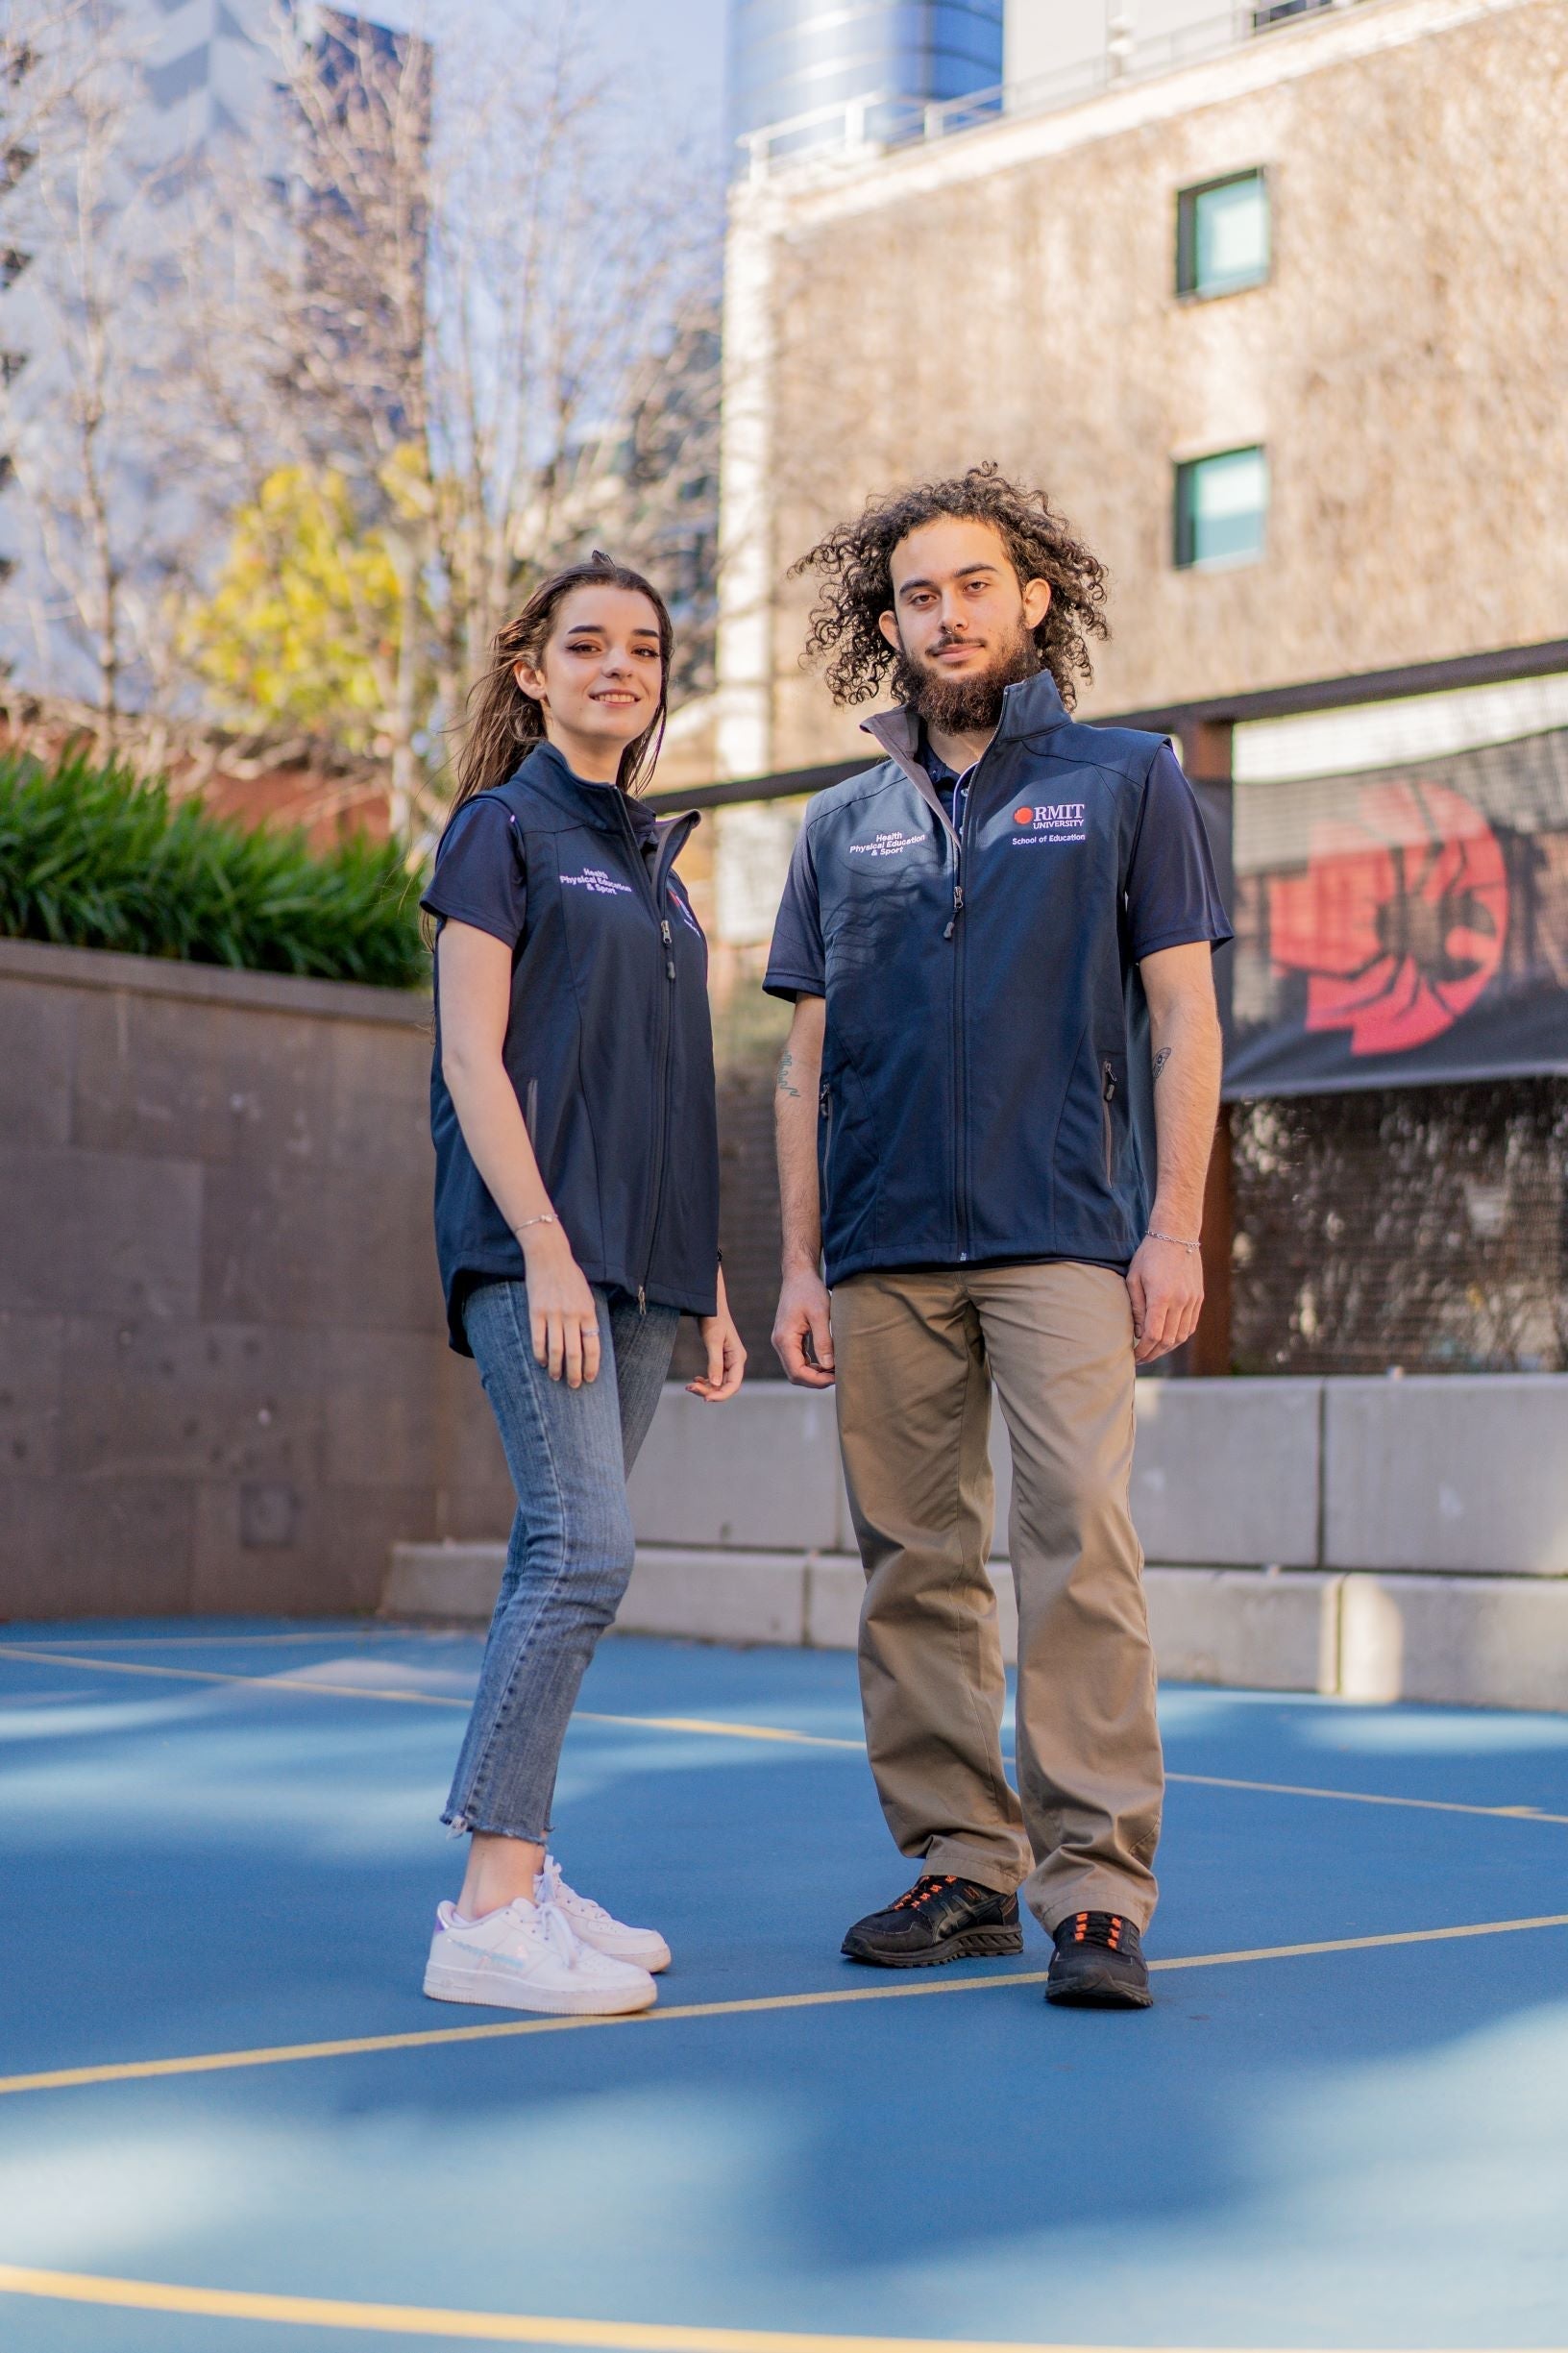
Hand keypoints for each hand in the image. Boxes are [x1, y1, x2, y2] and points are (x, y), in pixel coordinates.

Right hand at [520, 1224, 600, 1385]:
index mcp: (588, 1311)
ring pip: (556, 1350)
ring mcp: (553, 1314)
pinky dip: (540, 1355)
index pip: (593, 1346)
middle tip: (574, 1385)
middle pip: (575, 1353)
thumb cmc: (570, 1276)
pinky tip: (542, 1362)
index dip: (592, 1366)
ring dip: (557, 1368)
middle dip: (575, 1373)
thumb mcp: (587, 1295)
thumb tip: (588, 1343)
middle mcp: (572, 1315)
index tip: (590, 1378)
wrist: (549, 1256)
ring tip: (557, 1377)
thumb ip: (588, 1317)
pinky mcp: (536, 1312)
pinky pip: (538, 1339)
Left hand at [688, 1277, 746, 1403]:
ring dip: (706, 1388)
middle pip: (726, 1386)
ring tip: (689, 1387)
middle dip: (710, 1391)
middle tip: (690, 1389)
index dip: (721, 1395)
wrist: (708, 1303)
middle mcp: (736, 1361)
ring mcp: (728, 1360)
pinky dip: (706, 1381)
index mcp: (738, 1357)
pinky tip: (695, 1380)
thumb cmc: (713, 1318)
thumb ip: (715, 1363)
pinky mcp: (720, 1358)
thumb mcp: (713, 1340)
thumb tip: (716, 1384)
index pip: (734, 1384)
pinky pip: (716, 1376)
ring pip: (720, 1383)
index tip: (705, 1399)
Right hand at [772, 1264, 834, 1387]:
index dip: (817, 1380)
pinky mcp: (788, 1339)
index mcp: (784, 1338)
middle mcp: (779, 1342)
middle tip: (838, 1376)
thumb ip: (824, 1341)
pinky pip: (798, 1360)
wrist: (799, 1275)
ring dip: (814, 1374)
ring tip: (835, 1371)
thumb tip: (829, 1366)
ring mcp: (782, 1341)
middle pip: (795, 1375)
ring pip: (796, 1369)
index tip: (837, 1377)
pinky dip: (811, 1366)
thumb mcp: (820, 1314)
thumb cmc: (809, 1291)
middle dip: (816, 1380)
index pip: (797, 1372)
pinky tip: (827, 1362)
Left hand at [1125, 1232, 1203, 1364]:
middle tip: (1141, 1358)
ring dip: (1167, 1348)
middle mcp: (1180, 1301)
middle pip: (1168, 1341)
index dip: (1143, 1350)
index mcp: (1161, 1297)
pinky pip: (1191, 1326)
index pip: (1153, 1335)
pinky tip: (1168, 1339)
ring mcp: (1192, 1300)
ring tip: (1153, 1351)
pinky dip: (1180, 1337)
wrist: (1176, 1236)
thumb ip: (1136, 1307)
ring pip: (1182, 1336)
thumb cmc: (1149, 1256)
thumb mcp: (1134, 1278)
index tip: (1133, 1356)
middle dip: (1153, 1354)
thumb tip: (1138, 1333)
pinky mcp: (1199, 1298)